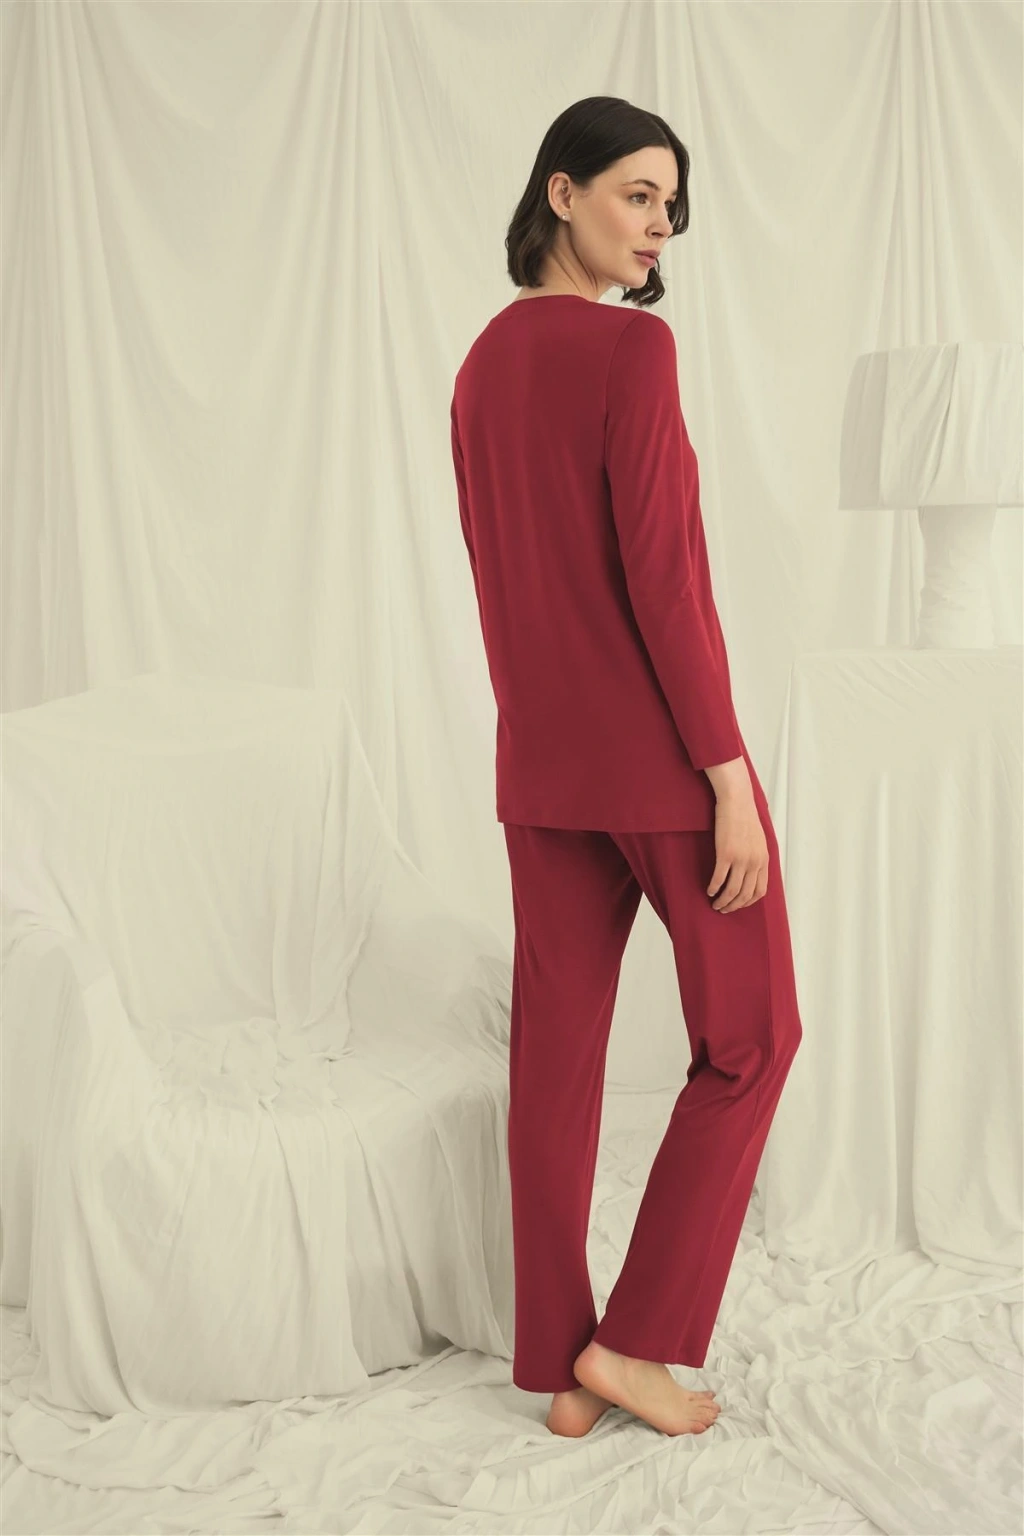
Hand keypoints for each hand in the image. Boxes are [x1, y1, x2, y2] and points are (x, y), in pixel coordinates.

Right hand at [707, 792, 768, 911]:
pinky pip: (719, 878)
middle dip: (733, 906)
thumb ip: (757, 857)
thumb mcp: (758, 840)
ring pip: (732, 890)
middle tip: (723, 909)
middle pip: (744, 894)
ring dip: (722, 901)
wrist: (737, 801)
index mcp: (763, 860)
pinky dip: (713, 888)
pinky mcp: (726, 854)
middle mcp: (754, 862)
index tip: (738, 904)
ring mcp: (740, 859)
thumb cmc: (745, 818)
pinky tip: (709, 890)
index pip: (759, 891)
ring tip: (715, 904)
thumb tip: (751, 871)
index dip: (748, 902)